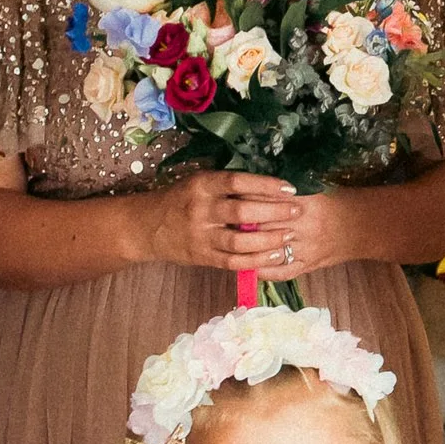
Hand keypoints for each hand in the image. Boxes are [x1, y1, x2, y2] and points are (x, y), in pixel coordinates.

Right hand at [148, 171, 345, 280]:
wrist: (148, 226)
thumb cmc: (181, 199)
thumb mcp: (199, 182)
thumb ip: (227, 184)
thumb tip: (269, 181)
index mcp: (202, 185)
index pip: (237, 181)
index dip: (265, 184)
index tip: (290, 186)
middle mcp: (201, 209)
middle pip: (242, 211)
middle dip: (273, 211)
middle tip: (296, 211)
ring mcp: (201, 235)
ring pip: (239, 240)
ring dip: (268, 239)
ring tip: (290, 234)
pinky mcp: (202, 256)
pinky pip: (233, 261)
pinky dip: (256, 260)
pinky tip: (275, 256)